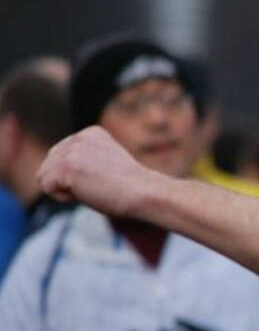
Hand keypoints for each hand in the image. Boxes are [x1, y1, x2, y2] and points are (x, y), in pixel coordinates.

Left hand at [37, 126, 153, 215]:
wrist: (143, 192)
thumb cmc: (130, 187)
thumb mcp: (106, 163)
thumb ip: (85, 159)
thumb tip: (60, 173)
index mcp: (90, 133)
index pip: (61, 155)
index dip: (75, 175)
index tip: (102, 179)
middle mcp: (78, 137)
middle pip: (49, 164)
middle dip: (66, 180)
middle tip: (95, 186)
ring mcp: (71, 150)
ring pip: (44, 175)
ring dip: (64, 189)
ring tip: (91, 189)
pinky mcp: (65, 166)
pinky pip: (46, 186)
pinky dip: (62, 196)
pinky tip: (85, 193)